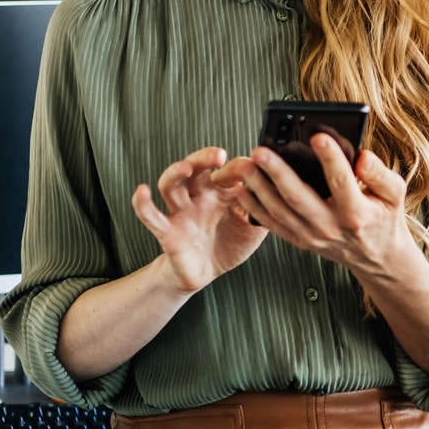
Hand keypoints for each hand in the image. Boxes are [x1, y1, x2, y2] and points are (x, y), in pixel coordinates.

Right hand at [132, 146, 267, 296]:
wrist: (205, 274)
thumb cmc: (228, 245)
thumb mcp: (254, 228)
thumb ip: (266, 210)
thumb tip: (286, 191)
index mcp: (222, 192)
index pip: (228, 171)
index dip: (238, 168)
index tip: (253, 167)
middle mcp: (199, 196)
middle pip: (197, 168)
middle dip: (205, 157)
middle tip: (219, 155)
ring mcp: (181, 211)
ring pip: (172, 184)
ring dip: (176, 172)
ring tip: (184, 167)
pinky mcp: (167, 231)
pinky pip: (151, 216)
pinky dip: (143, 204)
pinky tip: (142, 192)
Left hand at [213, 135, 413, 282]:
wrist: (376, 256)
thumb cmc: (383, 219)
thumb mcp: (394, 195)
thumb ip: (380, 175)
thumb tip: (363, 157)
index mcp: (356, 212)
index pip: (341, 181)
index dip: (330, 158)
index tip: (318, 136)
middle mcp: (331, 226)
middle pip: (299, 197)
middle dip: (277, 172)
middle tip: (262, 151)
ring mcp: (312, 235)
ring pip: (279, 211)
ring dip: (259, 187)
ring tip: (247, 166)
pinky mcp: (299, 240)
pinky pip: (272, 224)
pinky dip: (254, 207)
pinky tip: (243, 189)